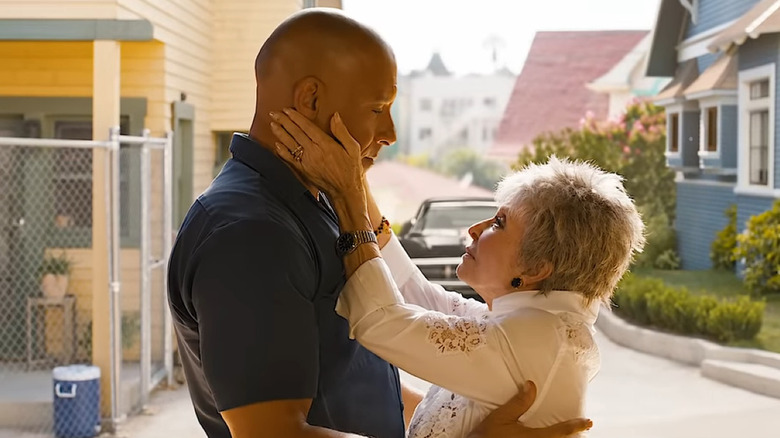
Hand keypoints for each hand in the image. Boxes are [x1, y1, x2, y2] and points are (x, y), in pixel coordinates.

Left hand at [270, 108, 362, 199]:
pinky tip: (277, 144)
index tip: (287, 110)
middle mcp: (314, 152)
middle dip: (283, 121)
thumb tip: (335, 116)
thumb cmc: (351, 169)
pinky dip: (282, 151)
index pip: (307, 127)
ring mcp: (307, 162)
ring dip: (280, 133)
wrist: (345, 191)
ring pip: (290, 144)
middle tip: (274, 113)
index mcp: (326, 144)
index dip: (295, 117)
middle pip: (295, 133)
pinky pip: (290, 159)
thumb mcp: (353, 148)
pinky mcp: (303, 171)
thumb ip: (342, 132)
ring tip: (273, 124)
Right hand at [468, 382, 591, 437]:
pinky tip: (543, 437)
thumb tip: (532, 386)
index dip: (577, 426)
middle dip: (571, 436)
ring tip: (566, 434)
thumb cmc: (486, 437)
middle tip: (581, 429)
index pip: (562, 431)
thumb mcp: (501, 417)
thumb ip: (519, 403)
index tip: (588, 422)